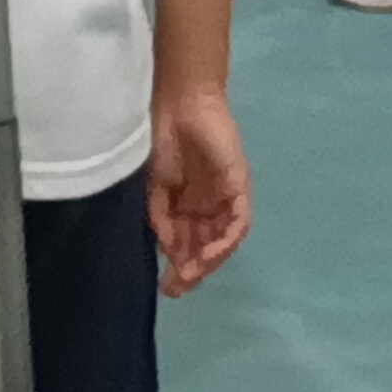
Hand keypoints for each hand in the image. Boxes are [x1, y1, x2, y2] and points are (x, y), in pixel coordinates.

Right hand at [146, 85, 251, 297]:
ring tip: (190, 274)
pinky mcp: (238, 187)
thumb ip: (161, 220)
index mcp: (186, 205)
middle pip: (204, 247)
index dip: (178, 267)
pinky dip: (225, 241)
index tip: (164, 286)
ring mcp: (225, 198)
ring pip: (222, 240)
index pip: (187, 244)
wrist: (177, 104)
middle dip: (191, 270)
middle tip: (175, 287)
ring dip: (208, 261)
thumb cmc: (160, 140)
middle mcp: (208, 206)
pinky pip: (238, 223)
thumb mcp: (153, 188)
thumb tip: (168, 253)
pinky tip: (211, 255)